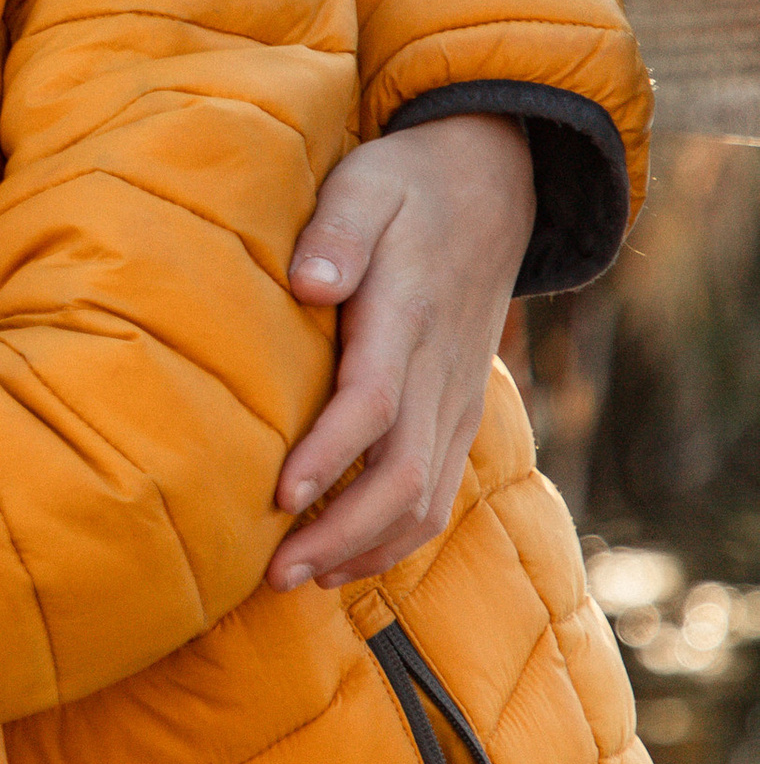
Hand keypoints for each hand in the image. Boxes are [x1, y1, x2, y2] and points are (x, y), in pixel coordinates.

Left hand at [271, 116, 534, 589]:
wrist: (492, 185)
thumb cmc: (406, 185)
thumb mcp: (365, 185)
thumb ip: (337, 232)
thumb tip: (309, 282)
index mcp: (409, 317)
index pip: (374, 402)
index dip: (331, 455)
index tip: (279, 496)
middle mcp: (440, 372)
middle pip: (403, 477)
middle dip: (338, 532)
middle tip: (271, 572)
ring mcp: (456, 399)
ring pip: (426, 502)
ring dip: (363, 548)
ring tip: (296, 578)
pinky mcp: (459, 413)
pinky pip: (436, 494)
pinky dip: (393, 538)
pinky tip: (342, 558)